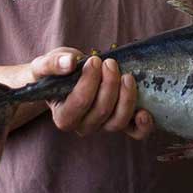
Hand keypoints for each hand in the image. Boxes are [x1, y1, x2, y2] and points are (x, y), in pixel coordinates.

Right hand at [30, 48, 154, 139]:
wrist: (67, 78)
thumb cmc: (55, 72)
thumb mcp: (47, 64)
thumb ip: (53, 63)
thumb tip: (69, 63)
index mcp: (63, 116)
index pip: (79, 103)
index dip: (89, 82)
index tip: (94, 60)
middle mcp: (83, 126)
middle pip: (101, 111)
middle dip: (109, 84)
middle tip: (110, 63)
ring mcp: (103, 126)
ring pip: (118, 121)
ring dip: (126, 97)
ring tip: (127, 76)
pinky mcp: (120, 122)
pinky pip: (135, 132)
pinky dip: (143, 125)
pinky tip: (145, 111)